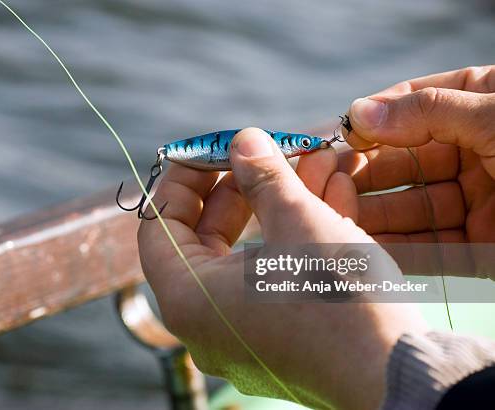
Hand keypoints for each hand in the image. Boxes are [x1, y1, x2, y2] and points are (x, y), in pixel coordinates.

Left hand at [138, 128, 425, 408]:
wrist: (396, 371)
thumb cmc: (336, 296)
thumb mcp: (297, 220)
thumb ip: (262, 176)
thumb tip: (244, 141)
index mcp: (189, 298)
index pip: (159, 226)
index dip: (183, 180)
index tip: (212, 149)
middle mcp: (206, 324)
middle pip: (204, 241)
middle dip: (238, 190)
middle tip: (260, 156)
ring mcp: (241, 335)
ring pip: (247, 256)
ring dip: (277, 207)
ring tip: (313, 164)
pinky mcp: (278, 339)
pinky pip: (272, 279)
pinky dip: (293, 240)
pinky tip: (332, 197)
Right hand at [340, 66, 494, 242]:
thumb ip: (429, 111)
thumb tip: (359, 112)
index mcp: (484, 107)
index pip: (416, 106)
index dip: (376, 119)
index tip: (343, 134)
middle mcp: (477, 153)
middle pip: (404, 162)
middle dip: (362, 171)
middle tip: (324, 178)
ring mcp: (478, 202)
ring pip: (409, 208)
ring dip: (369, 211)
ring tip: (334, 208)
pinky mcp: (480, 246)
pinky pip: (429, 249)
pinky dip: (394, 248)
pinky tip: (360, 241)